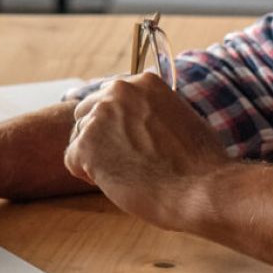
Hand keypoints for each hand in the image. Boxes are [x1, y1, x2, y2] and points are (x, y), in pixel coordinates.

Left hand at [62, 73, 232, 231]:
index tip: (134, 144)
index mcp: (143, 82)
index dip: (117, 126)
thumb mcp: (180, 117)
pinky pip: (72, 161)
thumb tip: (137, 119)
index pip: (108, 98)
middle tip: (129, 162)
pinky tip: (118, 183)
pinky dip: (88, 176)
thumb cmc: (199, 164)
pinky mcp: (86, 144)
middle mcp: (118, 90)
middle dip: (101, 138)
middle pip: (86, 114)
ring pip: (79, 139)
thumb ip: (152, 111)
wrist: (201, 190)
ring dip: (96, 159)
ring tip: (129, 174)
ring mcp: (100, 116)